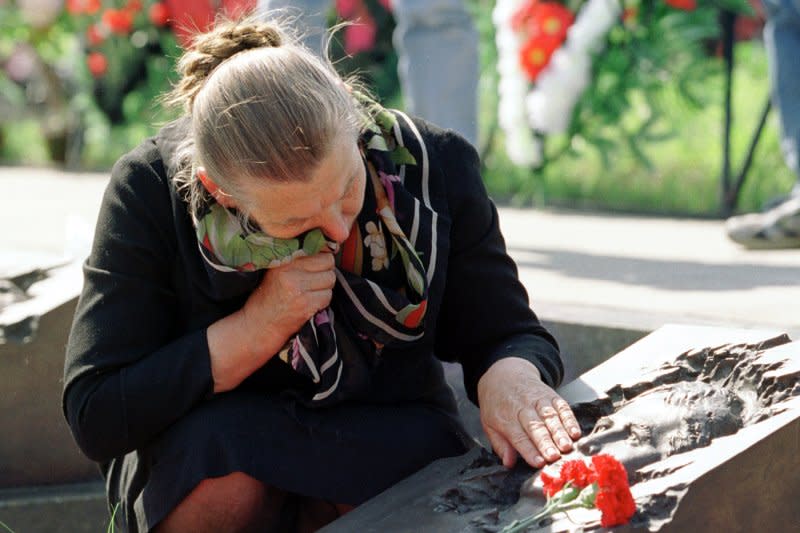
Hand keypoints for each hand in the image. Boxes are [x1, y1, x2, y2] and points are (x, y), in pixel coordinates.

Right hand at [208, 252, 335, 391]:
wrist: (258, 325)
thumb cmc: (268, 298)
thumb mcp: (276, 271)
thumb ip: (297, 259)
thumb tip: (327, 249)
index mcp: (284, 260)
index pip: (317, 248)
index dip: (321, 257)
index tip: (318, 263)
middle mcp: (291, 272)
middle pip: (328, 262)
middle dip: (325, 271)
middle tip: (314, 280)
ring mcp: (299, 289)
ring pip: (330, 279)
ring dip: (325, 287)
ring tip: (310, 292)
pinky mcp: (306, 304)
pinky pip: (327, 296)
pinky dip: (322, 301)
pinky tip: (309, 303)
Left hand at [477, 357, 580, 468]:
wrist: (504, 374)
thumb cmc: (497, 403)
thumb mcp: (489, 423)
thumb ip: (500, 444)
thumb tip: (508, 463)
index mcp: (506, 418)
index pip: (518, 436)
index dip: (529, 451)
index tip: (538, 462)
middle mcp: (523, 408)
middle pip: (536, 427)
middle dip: (545, 442)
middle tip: (554, 456)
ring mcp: (538, 400)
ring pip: (550, 417)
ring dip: (560, 432)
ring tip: (567, 446)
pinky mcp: (551, 395)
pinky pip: (562, 407)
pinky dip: (570, 419)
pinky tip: (575, 432)